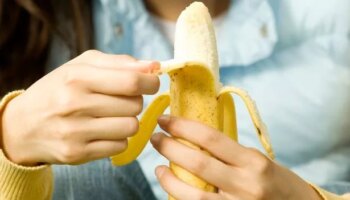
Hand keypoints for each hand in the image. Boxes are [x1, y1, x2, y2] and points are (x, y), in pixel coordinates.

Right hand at [1, 50, 159, 165]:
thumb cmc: (59, 90)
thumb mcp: (82, 66)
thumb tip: (154, 66)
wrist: (22, 126)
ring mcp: (75, 132)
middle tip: (120, 100)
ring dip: (128, 120)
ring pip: (132, 127)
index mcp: (77, 77)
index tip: (151, 83)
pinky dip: (118, 138)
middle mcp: (74, 104)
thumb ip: (119, 63)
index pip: (131, 81)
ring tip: (112, 116)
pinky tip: (103, 131)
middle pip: (135, 105)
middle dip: (135, 101)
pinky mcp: (77, 153)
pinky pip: (120, 146)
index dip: (150, 82)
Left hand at [151, 115, 321, 199]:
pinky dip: (180, 196)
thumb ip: (230, 154)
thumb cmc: (278, 184)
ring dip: (168, 178)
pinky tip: (173, 186)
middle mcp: (245, 184)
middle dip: (170, 147)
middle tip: (156, 138)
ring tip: (158, 167)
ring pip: (192, 193)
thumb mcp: (259, 162)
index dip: (183, 127)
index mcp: (253, 162)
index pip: (211, 138)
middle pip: (197, 162)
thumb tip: (195, 139)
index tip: (166, 120)